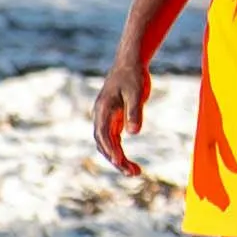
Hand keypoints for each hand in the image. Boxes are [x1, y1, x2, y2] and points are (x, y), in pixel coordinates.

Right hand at [92, 45, 151, 179]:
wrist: (130, 63)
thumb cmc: (133, 76)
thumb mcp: (136, 92)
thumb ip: (135, 112)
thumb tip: (133, 133)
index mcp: (103, 109)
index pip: (103, 133)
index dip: (110, 148)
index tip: (119, 160)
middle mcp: (100, 116)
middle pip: (104, 143)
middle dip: (116, 159)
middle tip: (132, 173)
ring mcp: (106, 118)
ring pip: (107, 144)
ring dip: (117, 159)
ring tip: (134, 172)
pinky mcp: (113, 120)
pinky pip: (113, 140)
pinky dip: (119, 152)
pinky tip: (128, 162)